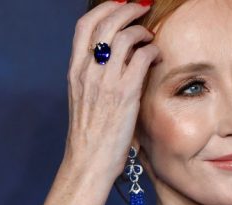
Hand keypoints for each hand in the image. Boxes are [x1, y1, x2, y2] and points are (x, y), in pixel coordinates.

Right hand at [64, 1, 159, 176]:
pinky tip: (157, 57)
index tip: (119, 4)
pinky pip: (142, 58)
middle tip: (143, 8)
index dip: (104, 9)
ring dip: (143, 31)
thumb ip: (95, 77)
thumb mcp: (85, 99)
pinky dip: (152, 51)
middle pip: (106, 23)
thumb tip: (115, 59)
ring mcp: (105, 81)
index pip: (84, 26)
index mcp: (75, 71)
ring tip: (151, 37)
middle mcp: (88, 71)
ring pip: (125, 36)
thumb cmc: (91, 136)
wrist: (88, 162)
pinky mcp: (125, 93)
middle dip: (127, 9)